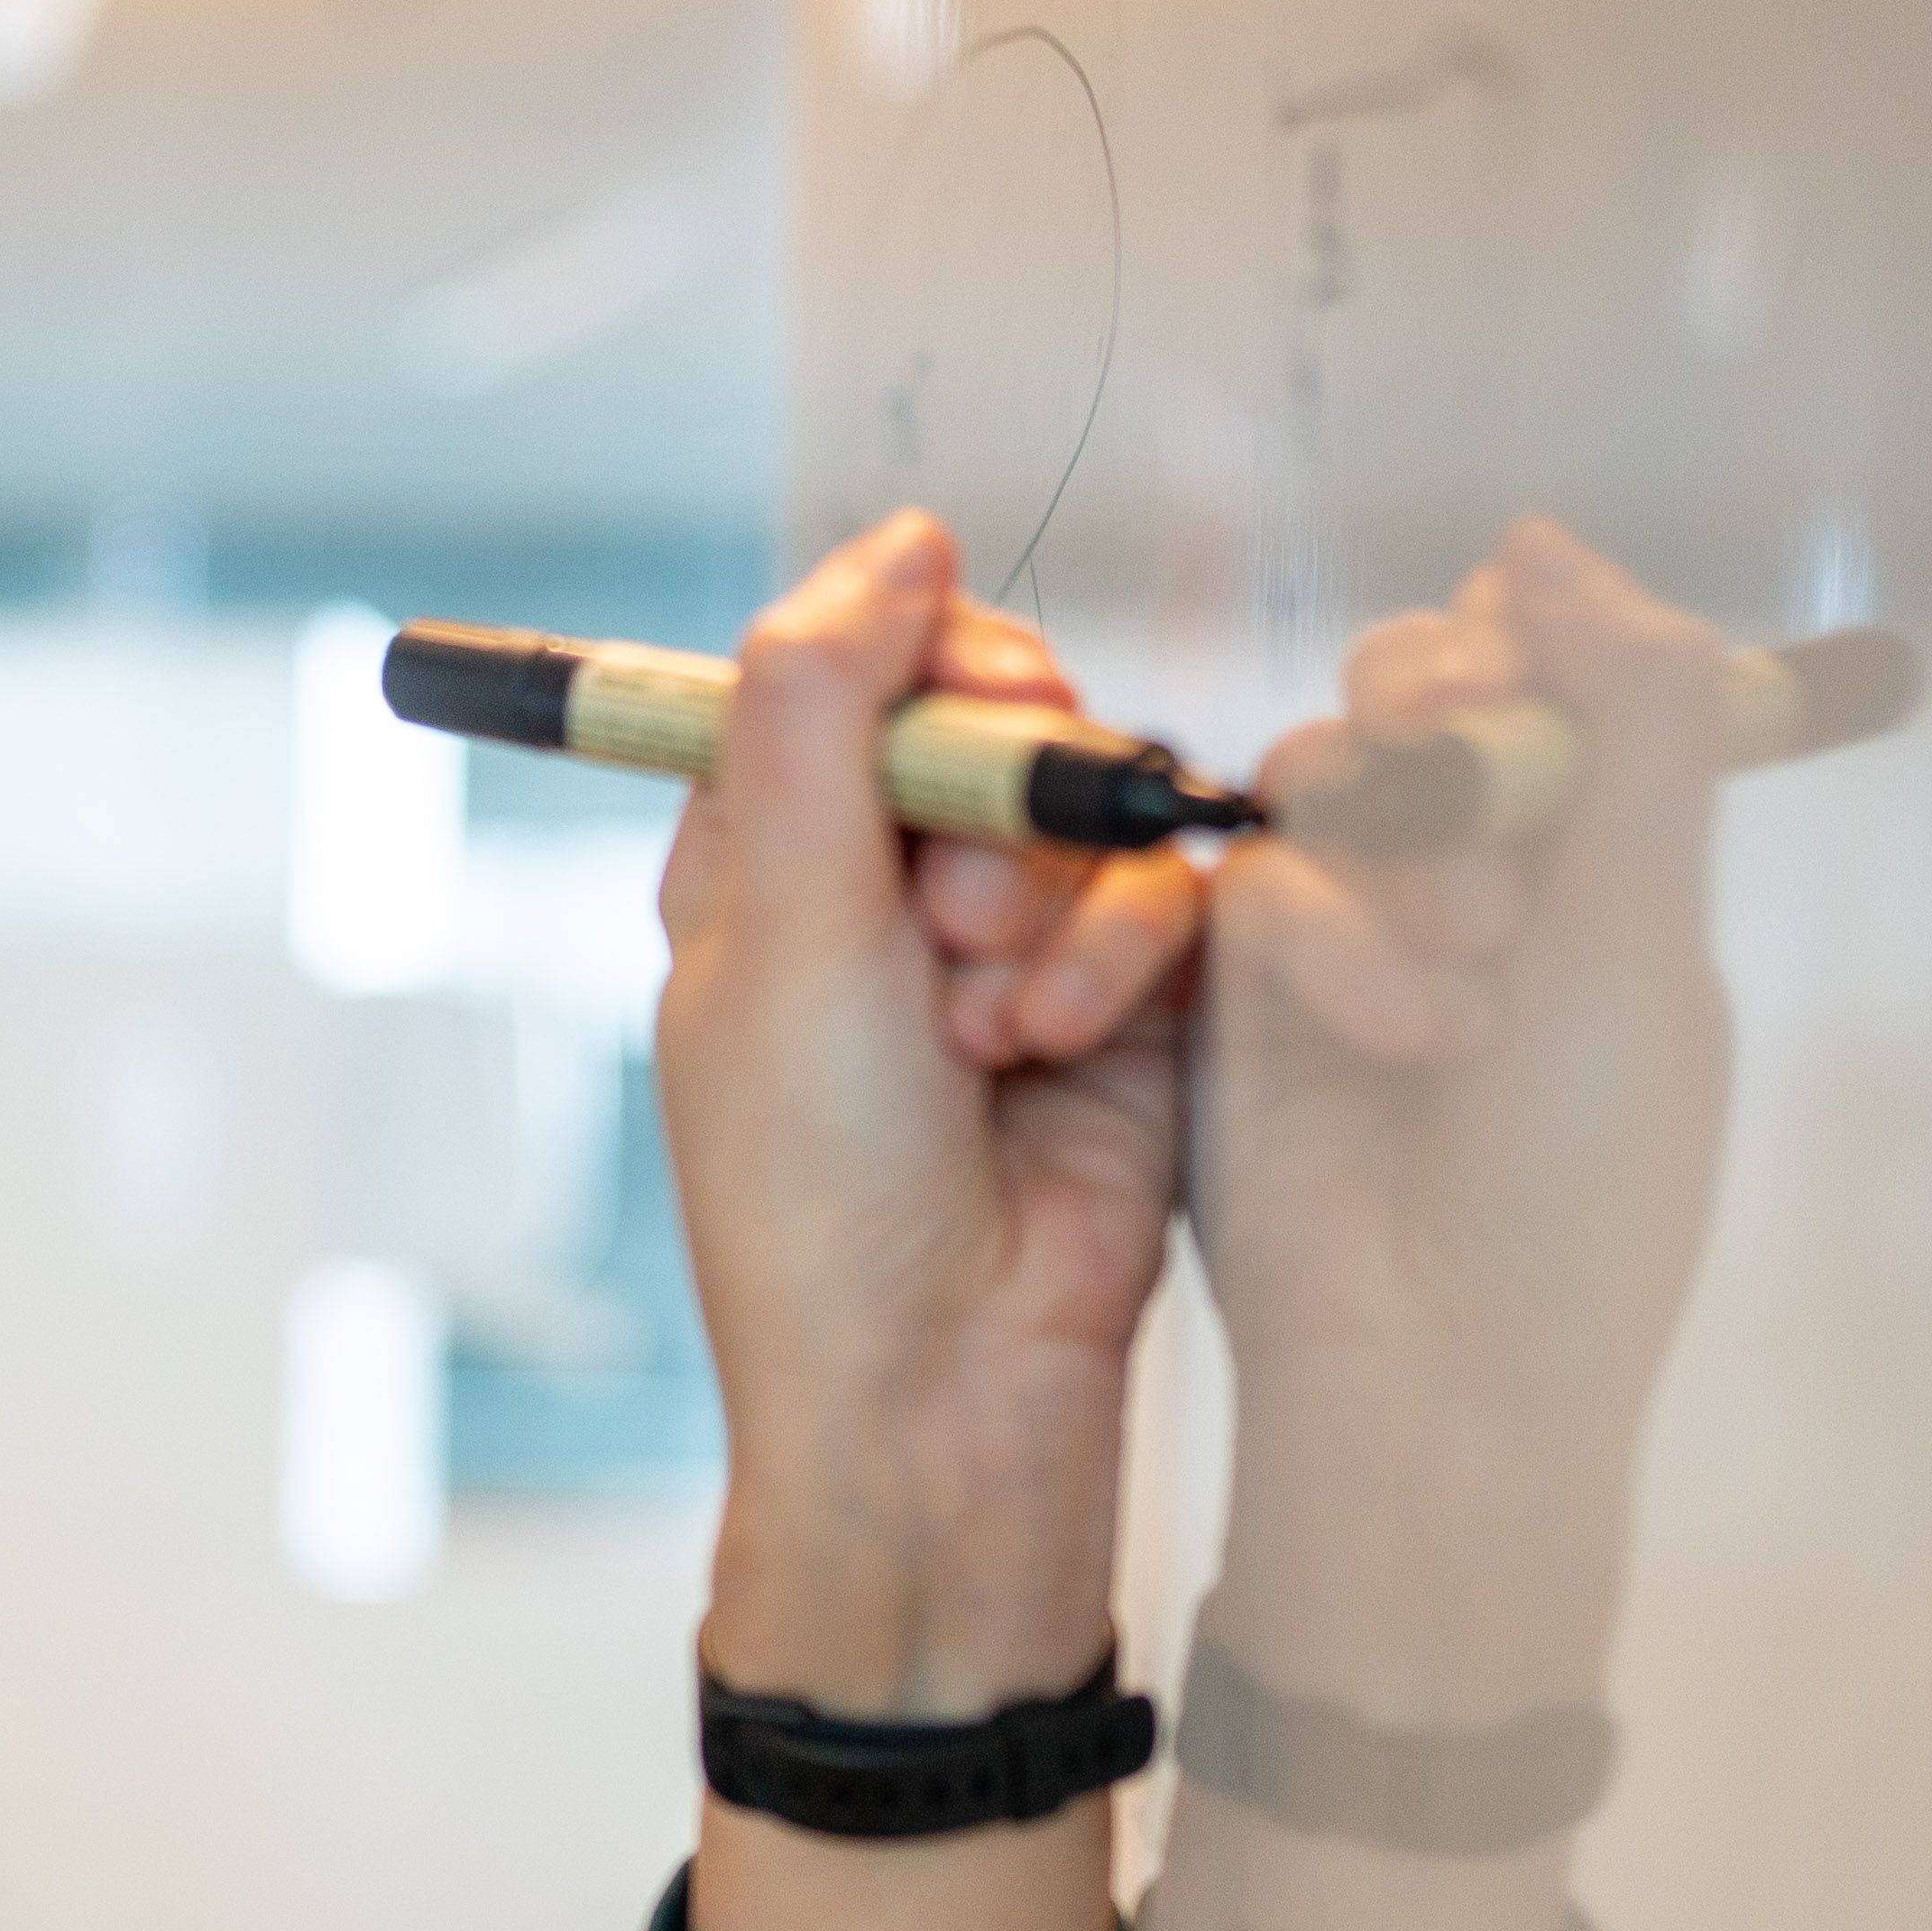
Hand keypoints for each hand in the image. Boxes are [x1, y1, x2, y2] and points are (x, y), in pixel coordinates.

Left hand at [659, 511, 1203, 1930]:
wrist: (941, 1389)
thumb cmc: (819, 1194)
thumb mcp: (783, 929)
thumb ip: (824, 713)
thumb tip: (892, 541)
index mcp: (764, 857)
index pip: (853, 664)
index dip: (919, 663)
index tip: (951, 707)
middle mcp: (888, 886)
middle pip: (994, 710)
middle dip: (997, 793)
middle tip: (956, 913)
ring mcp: (1014, 943)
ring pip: (1092, 803)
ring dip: (1049, 904)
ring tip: (993, 1032)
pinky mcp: (1133, 1003)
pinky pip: (1167, 895)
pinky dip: (1120, 960)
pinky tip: (1060, 1053)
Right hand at [1189, 519, 1737, 1720]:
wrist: (1442, 1370)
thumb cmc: (1580, 1191)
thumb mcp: (1647, 936)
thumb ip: (1624, 720)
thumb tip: (1547, 541)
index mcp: (1605, 850)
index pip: (1552, 656)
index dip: (1535, 647)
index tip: (1541, 721)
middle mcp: (1475, 866)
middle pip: (1421, 677)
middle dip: (1448, 725)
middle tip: (1483, 822)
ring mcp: (1353, 924)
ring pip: (1329, 766)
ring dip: (1405, 856)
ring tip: (1470, 990)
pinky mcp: (1243, 986)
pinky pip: (1260, 878)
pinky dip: (1336, 944)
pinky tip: (1405, 1040)